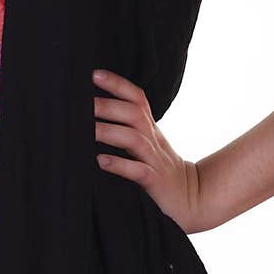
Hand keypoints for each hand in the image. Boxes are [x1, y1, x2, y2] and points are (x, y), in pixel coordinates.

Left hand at [92, 68, 202, 232]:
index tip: (94, 74)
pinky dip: (120, 165)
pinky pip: (139, 171)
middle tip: (80, 102)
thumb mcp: (147, 144)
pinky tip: (101, 161)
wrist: (192, 200)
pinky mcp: (156, 183)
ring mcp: (155, 160)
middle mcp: (153, 140)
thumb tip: (92, 115)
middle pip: (134, 114)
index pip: (137, 98)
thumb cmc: (160, 170)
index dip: (118, 84)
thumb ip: (127, 128)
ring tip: (86, 130)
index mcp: (150, 128)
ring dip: (109, 132)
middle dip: (108, 106)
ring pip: (134, 139)